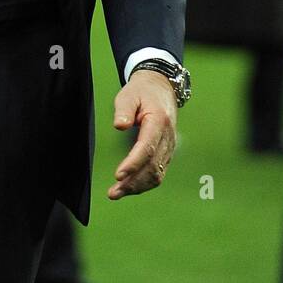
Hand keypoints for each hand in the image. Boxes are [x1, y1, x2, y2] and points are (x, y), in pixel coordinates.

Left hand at [109, 70, 176, 199]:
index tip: (118, 175)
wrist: (161, 89)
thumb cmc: (142, 92)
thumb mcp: (129, 94)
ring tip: (116, 193)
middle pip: (152, 166)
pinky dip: (144, 184)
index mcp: (159, 121)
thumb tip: (119, 126)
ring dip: (138, 187)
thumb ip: (123, 109)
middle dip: (133, 182)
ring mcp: (169, 147)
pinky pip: (158, 173)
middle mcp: (168, 137)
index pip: (147, 147)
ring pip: (157, 174)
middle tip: (113, 192)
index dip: (133, 163)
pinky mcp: (166, 153)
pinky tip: (129, 188)